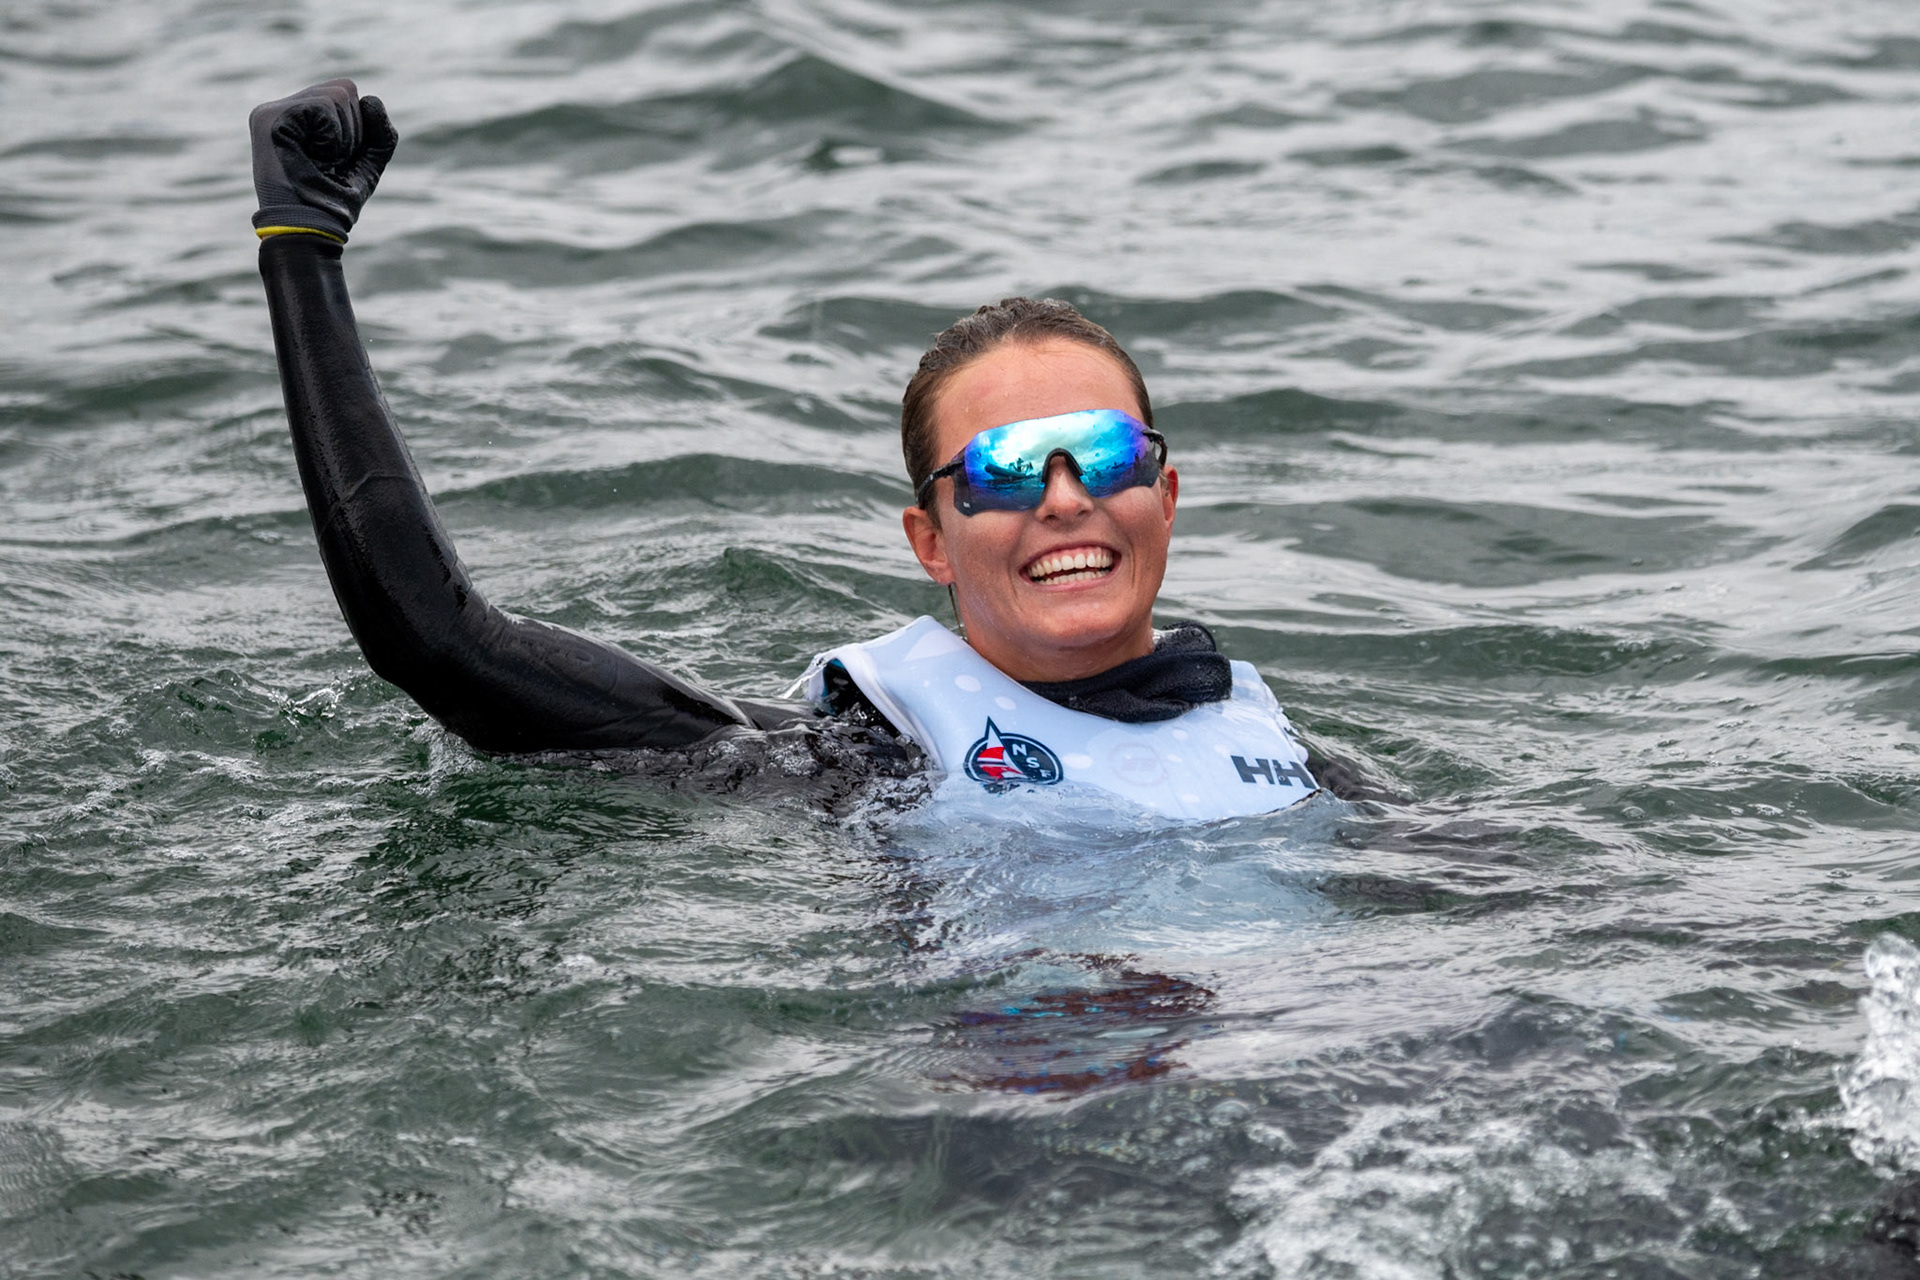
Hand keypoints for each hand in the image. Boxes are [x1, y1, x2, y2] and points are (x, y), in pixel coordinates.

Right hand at [249, 79, 396, 242]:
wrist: (310, 229)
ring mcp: (272, 111)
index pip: (344, 92)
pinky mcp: (270, 117)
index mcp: (298, 117)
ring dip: (344, 139)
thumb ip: (379, 132)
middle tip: (328, 163)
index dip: (356, 130)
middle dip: (353, 133)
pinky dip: (332, 139)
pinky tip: (312, 158)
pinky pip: (324, 108)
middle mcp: (281, 109)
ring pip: (338, 96)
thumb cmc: (334, 202)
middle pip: (344, 89)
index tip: (337, 160)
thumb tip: (370, 99)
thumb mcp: (366, 164)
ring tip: (320, 162)